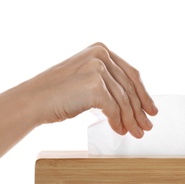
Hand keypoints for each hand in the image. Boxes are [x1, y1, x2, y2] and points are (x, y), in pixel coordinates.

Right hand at [25, 42, 157, 137]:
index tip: (150, 108)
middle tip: (146, 125)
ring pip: (124, 100)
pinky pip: (114, 108)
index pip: (131, 74)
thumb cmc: (56, 93)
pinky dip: (118, 122)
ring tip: (136, 132)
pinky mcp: (95, 86)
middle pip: (130, 88)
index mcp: (100, 50)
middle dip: (140, 110)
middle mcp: (101, 55)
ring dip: (131, 120)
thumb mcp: (85, 79)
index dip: (143, 94)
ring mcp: (98, 69)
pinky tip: (119, 130)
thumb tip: (131, 103)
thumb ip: (107, 82)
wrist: (33, 101)